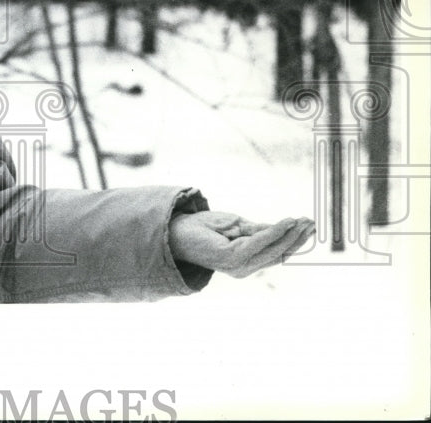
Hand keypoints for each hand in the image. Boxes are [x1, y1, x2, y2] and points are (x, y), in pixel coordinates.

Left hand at [168, 212, 314, 277]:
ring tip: (303, 220)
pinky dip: (274, 232)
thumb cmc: (204, 229)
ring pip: (273, 250)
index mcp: (246, 263)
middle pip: (279, 254)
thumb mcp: (236, 226)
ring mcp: (239, 265)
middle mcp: (245, 268)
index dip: (294, 241)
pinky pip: (259, 242)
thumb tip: (282, 227)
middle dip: (297, 238)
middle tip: (312, 222)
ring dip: (290, 234)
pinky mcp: (232, 257)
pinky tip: (286, 222)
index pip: (277, 254)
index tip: (309, 225)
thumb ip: (258, 230)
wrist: (176, 231)